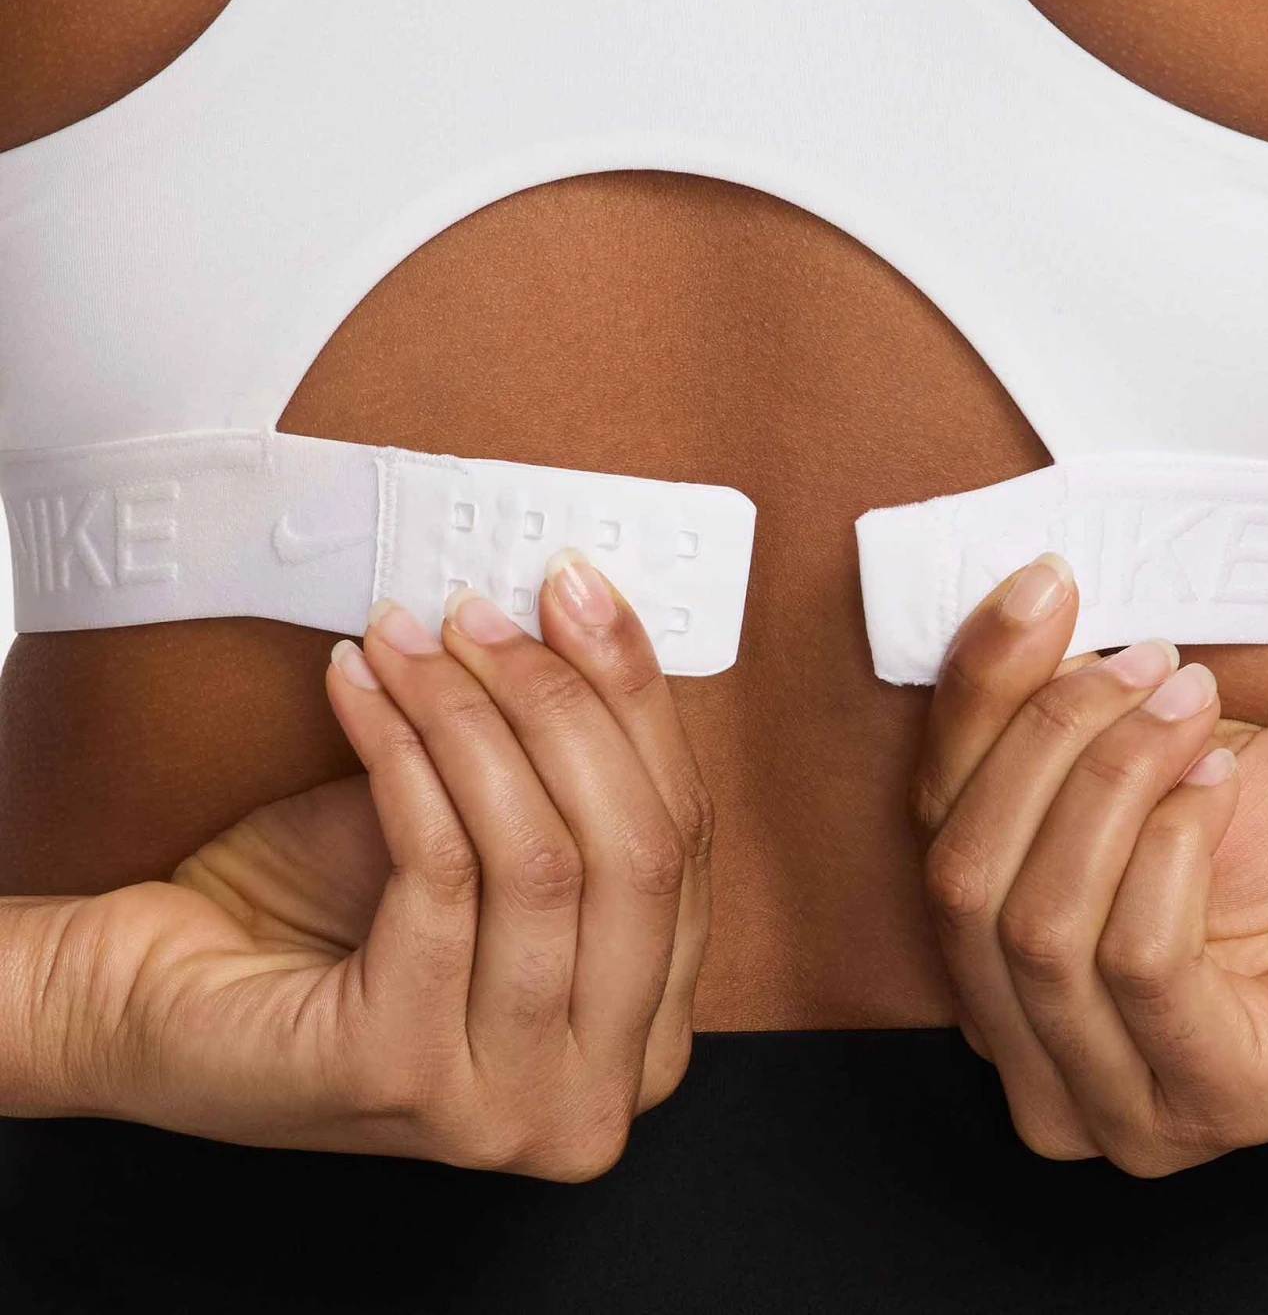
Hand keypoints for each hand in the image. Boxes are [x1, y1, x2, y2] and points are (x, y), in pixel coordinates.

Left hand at [26, 550, 712, 1176]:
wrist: (157, 998)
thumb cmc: (325, 915)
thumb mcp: (481, 828)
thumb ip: (559, 762)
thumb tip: (588, 609)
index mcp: (645, 1038)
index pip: (682, 840)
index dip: (635, 698)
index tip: (577, 589)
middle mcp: (595, 1097)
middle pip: (635, 851)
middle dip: (560, 700)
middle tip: (481, 610)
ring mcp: (505, 1105)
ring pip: (541, 859)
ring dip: (469, 716)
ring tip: (407, 638)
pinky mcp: (402, 1074)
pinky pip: (440, 871)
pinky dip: (404, 755)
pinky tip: (363, 690)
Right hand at [908, 552, 1267, 1175]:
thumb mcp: (1151, 756)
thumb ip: (1055, 721)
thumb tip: (1006, 622)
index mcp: (1003, 977)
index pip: (932, 830)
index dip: (976, 695)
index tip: (1041, 589)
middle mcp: (1038, 1062)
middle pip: (962, 879)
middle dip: (1046, 737)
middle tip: (1141, 660)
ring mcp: (1122, 1101)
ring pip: (1038, 923)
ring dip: (1114, 778)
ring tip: (1191, 707)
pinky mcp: (1216, 1102)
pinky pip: (1139, 959)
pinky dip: (1172, 845)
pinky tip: (1220, 785)